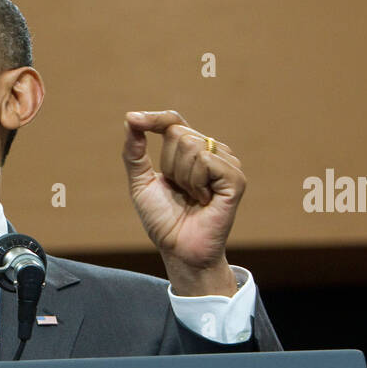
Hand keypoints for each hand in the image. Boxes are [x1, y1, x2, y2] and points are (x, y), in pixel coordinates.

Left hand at [122, 110, 243, 295]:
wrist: (179, 248)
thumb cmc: (163, 219)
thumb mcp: (141, 183)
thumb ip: (134, 153)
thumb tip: (130, 119)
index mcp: (190, 151)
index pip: (173, 121)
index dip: (154, 119)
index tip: (133, 118)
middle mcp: (211, 152)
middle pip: (178, 132)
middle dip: (168, 165)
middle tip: (179, 191)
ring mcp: (226, 164)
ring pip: (192, 145)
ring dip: (182, 177)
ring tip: (192, 197)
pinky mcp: (236, 178)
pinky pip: (206, 160)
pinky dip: (196, 183)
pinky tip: (204, 200)